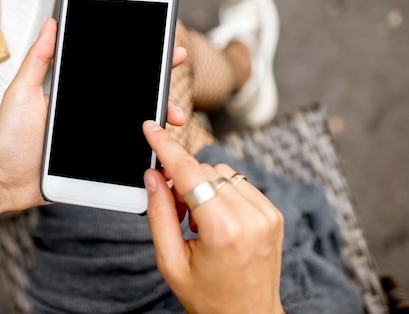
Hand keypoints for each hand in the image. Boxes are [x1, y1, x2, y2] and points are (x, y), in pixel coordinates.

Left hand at [0, 18, 186, 211]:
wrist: (3, 181)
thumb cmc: (9, 139)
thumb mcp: (20, 93)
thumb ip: (38, 60)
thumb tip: (52, 24)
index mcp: (77, 94)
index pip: (114, 74)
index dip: (140, 61)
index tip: (162, 48)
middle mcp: (92, 114)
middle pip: (133, 97)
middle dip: (159, 85)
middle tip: (173, 71)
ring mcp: (98, 137)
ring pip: (136, 126)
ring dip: (159, 119)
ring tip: (172, 117)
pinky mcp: (99, 162)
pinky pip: (127, 155)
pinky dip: (147, 151)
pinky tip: (159, 148)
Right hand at [142, 120, 283, 313]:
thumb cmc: (208, 297)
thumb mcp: (170, 261)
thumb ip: (158, 214)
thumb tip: (152, 175)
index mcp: (223, 231)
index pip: (188, 173)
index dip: (166, 147)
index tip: (151, 129)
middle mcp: (250, 217)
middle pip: (203, 169)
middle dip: (182, 181)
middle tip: (175, 210)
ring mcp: (267, 213)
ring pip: (221, 171)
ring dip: (202, 186)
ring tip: (198, 220)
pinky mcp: (273, 212)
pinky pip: (238, 182)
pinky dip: (221, 191)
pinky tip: (216, 219)